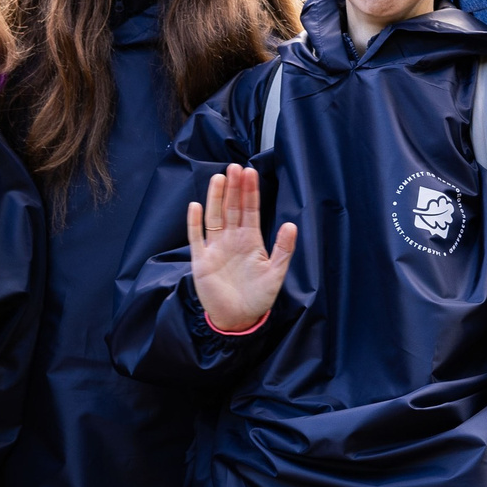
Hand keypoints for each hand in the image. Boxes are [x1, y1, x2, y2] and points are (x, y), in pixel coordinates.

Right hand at [187, 165, 296, 332]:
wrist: (237, 319)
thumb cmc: (258, 297)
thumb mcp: (276, 274)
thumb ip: (283, 249)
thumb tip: (292, 225)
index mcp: (250, 241)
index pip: (249, 210)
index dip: (250, 192)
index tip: (249, 173)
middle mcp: (232, 240)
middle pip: (232, 208)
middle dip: (234, 188)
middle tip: (234, 167)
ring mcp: (215, 248)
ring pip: (214, 217)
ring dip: (216, 198)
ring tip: (219, 178)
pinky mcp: (201, 260)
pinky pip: (196, 238)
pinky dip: (195, 223)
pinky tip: (195, 206)